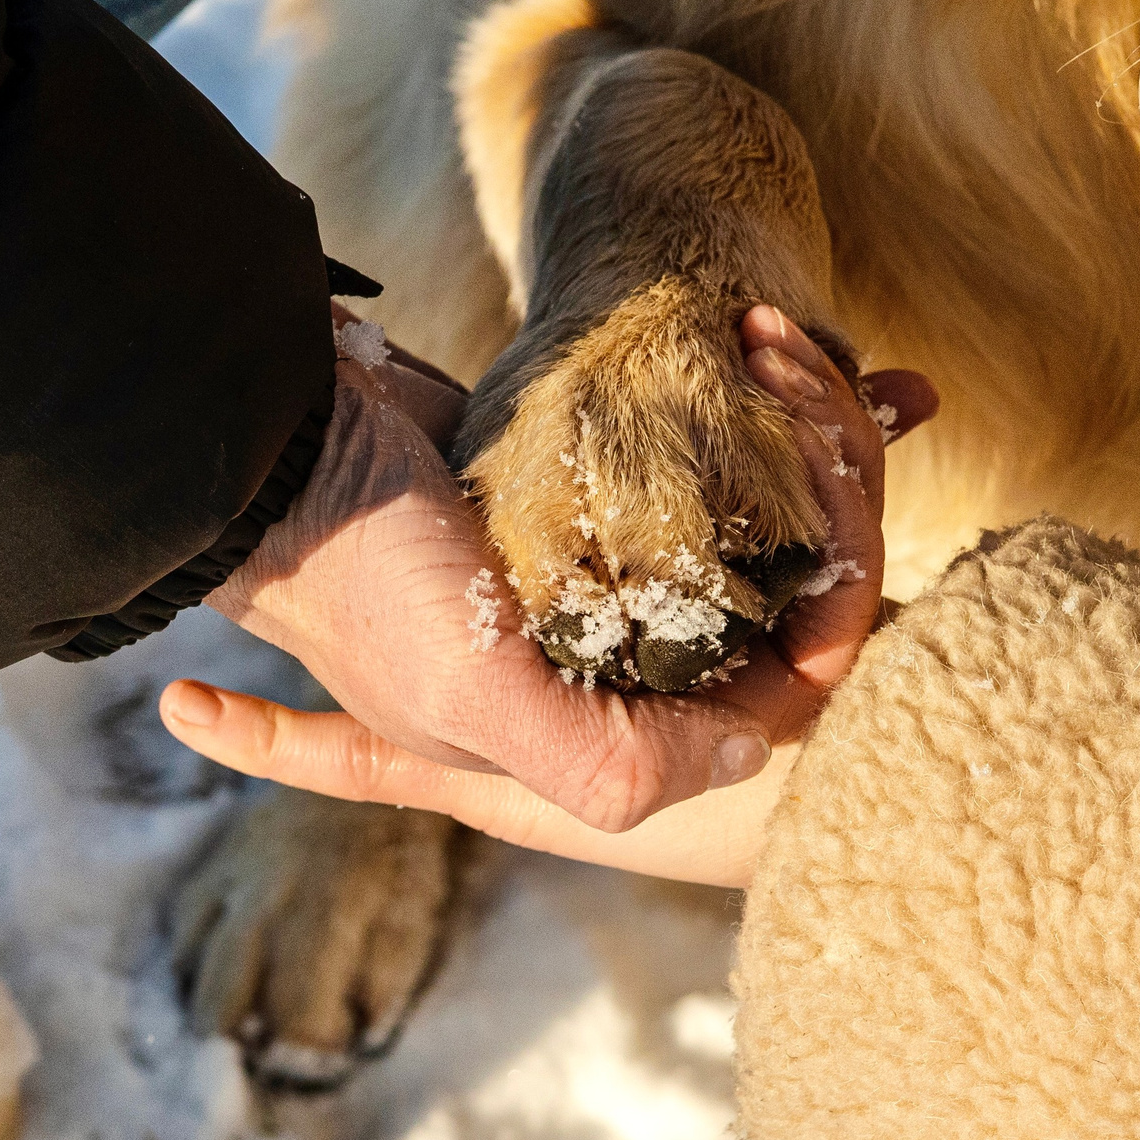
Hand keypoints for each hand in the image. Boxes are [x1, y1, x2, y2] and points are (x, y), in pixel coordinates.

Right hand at [161, 305, 933, 857]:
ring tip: (859, 376)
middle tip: (867, 392)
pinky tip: (845, 393)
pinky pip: (701, 473)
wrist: (272, 453)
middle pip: (776, 612)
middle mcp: (598, 669)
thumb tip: (750, 749)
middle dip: (845, 507)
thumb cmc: (368, 578)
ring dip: (819, 454)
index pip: (765, 709)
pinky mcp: (573, 500)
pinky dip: (774, 425)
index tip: (851, 519)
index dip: (831, 628)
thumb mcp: (475, 701)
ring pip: (751, 536)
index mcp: (583, 740)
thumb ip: (609, 763)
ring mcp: (585, 586)